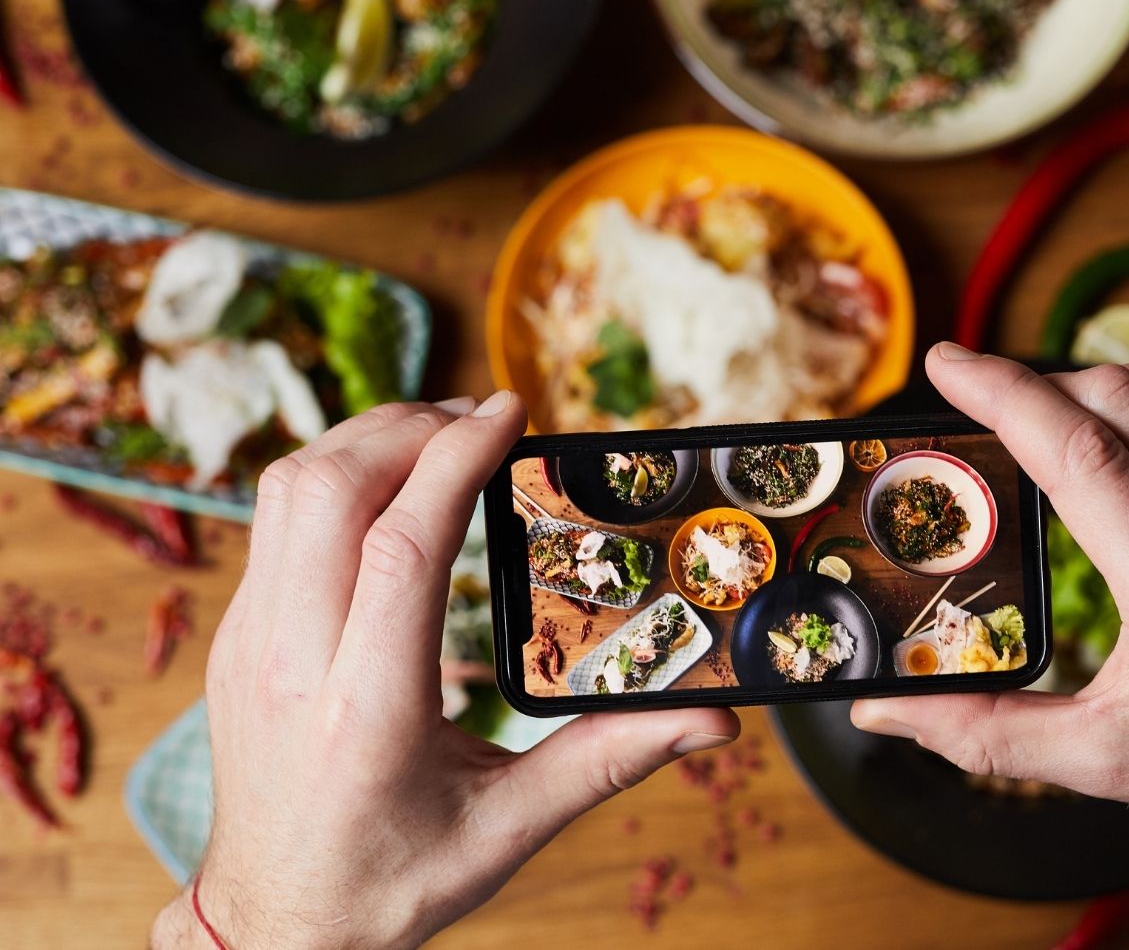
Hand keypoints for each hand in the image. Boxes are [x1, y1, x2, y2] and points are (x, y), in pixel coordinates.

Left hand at [150, 394, 739, 948]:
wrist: (273, 928)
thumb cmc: (388, 883)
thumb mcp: (508, 830)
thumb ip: (608, 760)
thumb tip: (713, 722)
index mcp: (364, 711)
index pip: (403, 544)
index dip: (456, 458)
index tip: (509, 410)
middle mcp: (290, 663)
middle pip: (327, 490)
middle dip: (407, 427)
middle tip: (482, 417)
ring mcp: (247, 645)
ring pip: (286, 492)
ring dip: (363, 441)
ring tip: (439, 435)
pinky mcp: (235, 639)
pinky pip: (272, 524)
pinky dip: (334, 479)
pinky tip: (391, 487)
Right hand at [852, 346, 1128, 948]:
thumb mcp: (1106, 760)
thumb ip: (984, 732)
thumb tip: (882, 710)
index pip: (1078, 449)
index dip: (1000, 392)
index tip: (943, 363)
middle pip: (1118, 396)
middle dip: (1034, 381)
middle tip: (973, 393)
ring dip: (1089, 389)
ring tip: (1033, 416)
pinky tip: (1112, 443)